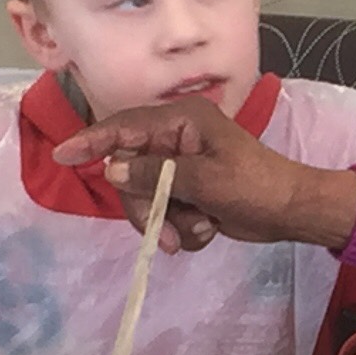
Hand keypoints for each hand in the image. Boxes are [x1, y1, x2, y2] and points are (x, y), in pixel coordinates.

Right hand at [49, 98, 355, 253]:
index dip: (92, 141)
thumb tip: (112, 169)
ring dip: (167, 222)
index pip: (125, 127)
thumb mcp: (205, 180)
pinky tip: (208, 229)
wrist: (291, 212)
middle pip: (131, 173)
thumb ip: (155, 174)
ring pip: (146, 199)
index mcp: (181, 122)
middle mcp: (176, 140)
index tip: (64, 155)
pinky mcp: (188, 193)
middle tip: (164, 232)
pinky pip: (165, 213)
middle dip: (146, 208)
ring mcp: (181, 168)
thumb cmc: (255, 186)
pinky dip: (182, 227)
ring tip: (197, 232)